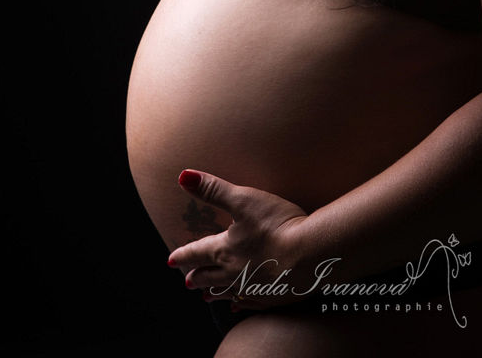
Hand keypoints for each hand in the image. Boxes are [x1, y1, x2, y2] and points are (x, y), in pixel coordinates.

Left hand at [167, 170, 313, 310]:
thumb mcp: (243, 199)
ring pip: (226, 292)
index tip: (171, 260)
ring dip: (214, 293)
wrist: (309, 255)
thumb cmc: (276, 224)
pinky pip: (249, 303)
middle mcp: (234, 272)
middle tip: (186, 282)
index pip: (197, 252)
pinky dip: (239, 304)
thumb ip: (213, 190)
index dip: (184, 255)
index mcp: (225, 249)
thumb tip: (183, 176)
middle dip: (197, 277)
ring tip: (205, 297)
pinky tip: (237, 305)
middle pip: (209, 276)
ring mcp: (253, 287)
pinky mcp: (271, 296)